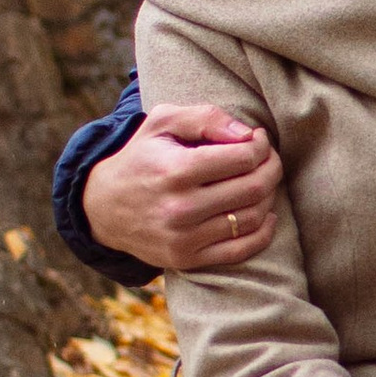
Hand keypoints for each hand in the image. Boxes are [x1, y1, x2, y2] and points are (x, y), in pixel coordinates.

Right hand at [80, 107, 283, 273]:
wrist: (103, 207)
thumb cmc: (141, 157)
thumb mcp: (162, 122)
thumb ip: (205, 117)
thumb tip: (247, 135)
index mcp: (176, 170)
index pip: (243, 158)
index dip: (261, 146)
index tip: (257, 140)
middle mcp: (181, 207)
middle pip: (254, 188)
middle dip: (272, 168)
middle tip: (268, 159)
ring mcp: (184, 238)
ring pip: (252, 218)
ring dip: (269, 196)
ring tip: (261, 181)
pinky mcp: (187, 259)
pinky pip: (241, 250)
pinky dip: (264, 232)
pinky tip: (266, 214)